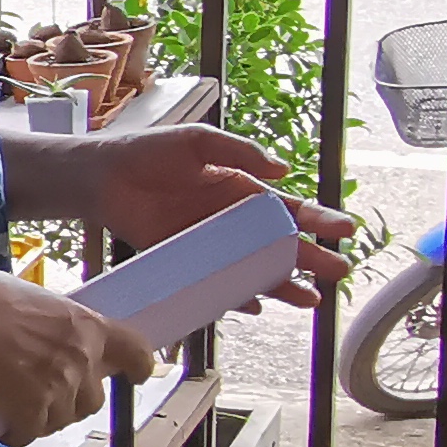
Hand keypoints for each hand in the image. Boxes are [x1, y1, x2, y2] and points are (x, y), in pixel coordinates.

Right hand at [0, 265, 158, 446]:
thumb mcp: (39, 302)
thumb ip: (58, 327)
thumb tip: (51, 343)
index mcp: (87, 325)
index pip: (135, 351)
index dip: (138, 366)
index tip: (137, 375)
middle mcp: (81, 358)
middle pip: (92, 400)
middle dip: (71, 401)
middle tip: (43, 393)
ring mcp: (57, 386)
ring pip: (61, 421)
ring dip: (42, 419)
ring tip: (16, 407)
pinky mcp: (29, 410)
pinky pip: (29, 434)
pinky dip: (15, 433)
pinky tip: (2, 426)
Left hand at [70, 121, 354, 309]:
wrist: (102, 178)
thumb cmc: (150, 151)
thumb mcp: (197, 141)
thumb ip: (239, 151)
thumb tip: (282, 167)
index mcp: (243, 190)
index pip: (289, 207)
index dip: (319, 218)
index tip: (344, 229)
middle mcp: (233, 221)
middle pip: (281, 244)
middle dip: (312, 258)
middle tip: (339, 272)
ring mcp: (211, 245)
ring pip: (256, 269)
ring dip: (283, 284)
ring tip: (311, 300)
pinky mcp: (186, 261)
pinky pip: (219, 283)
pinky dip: (237, 295)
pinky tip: (255, 305)